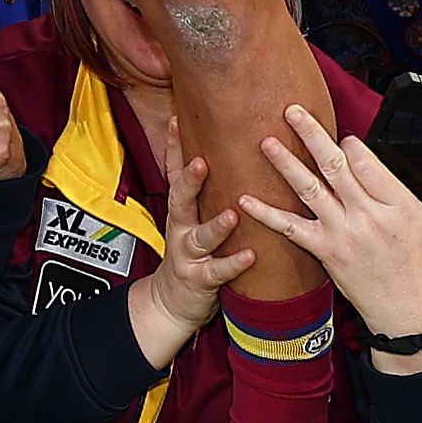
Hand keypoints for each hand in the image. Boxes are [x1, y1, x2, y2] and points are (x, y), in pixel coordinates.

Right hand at [124, 152, 262, 364]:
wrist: (172, 302)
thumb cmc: (192, 254)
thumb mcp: (191, 220)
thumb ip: (205, 194)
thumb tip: (224, 155)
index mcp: (182, 211)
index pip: (174, 174)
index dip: (173, 149)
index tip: (176, 121)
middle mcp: (181, 228)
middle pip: (180, 200)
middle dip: (189, 180)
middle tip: (201, 162)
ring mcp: (188, 255)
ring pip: (200, 237)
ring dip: (216, 226)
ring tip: (232, 214)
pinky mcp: (199, 280)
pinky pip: (218, 272)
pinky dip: (233, 263)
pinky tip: (250, 255)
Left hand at [224, 104, 421, 337]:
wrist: (413, 321)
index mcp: (401, 207)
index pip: (368, 163)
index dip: (352, 145)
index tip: (343, 137)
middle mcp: (369, 217)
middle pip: (335, 167)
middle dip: (311, 135)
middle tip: (291, 110)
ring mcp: (344, 235)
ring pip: (310, 190)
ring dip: (285, 164)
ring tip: (265, 142)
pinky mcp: (326, 253)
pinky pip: (291, 229)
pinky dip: (266, 214)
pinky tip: (244, 199)